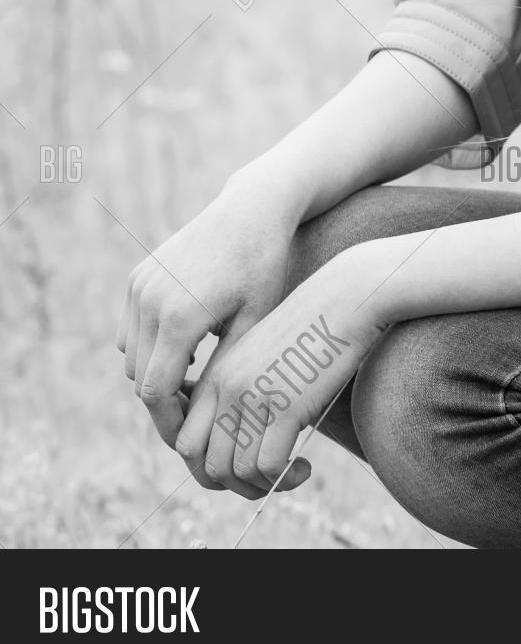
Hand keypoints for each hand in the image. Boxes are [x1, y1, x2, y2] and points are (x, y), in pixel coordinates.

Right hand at [116, 170, 302, 487]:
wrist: (252, 207)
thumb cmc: (264, 265)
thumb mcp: (254, 322)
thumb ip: (224, 371)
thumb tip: (204, 422)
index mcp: (179, 317)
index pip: (156, 392)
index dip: (171, 420)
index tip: (191, 436)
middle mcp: (150, 300)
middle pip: (140, 377)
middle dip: (163, 400)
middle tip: (195, 413)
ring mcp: (140, 285)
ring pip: (132, 355)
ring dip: (156, 371)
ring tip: (196, 379)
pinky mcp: (138, 275)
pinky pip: (132, 328)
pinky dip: (151, 344)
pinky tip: (187, 346)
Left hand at [174, 246, 388, 497]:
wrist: (347, 298)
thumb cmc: (313, 330)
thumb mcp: (266, 359)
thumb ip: (244, 395)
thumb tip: (241, 452)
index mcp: (216, 375)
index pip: (186, 441)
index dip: (208, 467)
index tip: (242, 468)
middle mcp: (226, 388)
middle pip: (203, 464)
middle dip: (230, 486)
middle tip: (262, 482)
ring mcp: (252, 397)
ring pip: (235, 473)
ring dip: (261, 487)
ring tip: (290, 476)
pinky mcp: (284, 406)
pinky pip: (269, 467)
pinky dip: (285, 479)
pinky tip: (305, 469)